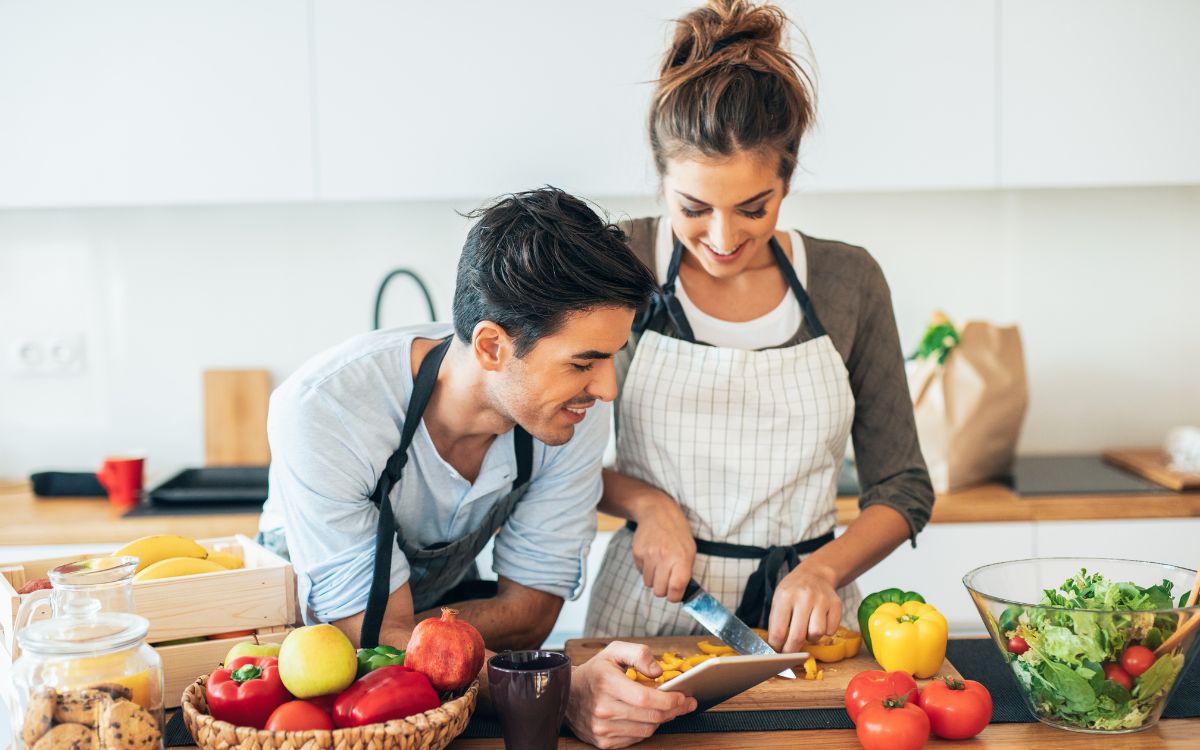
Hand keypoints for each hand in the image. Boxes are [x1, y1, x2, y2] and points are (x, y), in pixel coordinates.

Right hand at [566, 641, 696, 748]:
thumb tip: (658, 671)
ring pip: (646, 730)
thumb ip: (639, 654)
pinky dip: (646, 728)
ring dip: (661, 720)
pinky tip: (647, 717)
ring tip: (667, 709)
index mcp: (607, 683)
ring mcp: (602, 728)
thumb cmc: (594, 672)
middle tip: (684, 703)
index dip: (669, 700)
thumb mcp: (614, 652)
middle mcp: (603, 708)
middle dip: (674, 710)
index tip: (683, 696)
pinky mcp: (603, 741)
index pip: (645, 698)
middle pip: (650, 716)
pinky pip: (635, 739)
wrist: (567, 694)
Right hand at [631, 493, 695, 601]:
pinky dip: (646, 568)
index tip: (676, 594)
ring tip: (659, 564)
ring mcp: (649, 555)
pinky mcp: (637, 553)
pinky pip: (641, 572)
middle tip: (667, 579)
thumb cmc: (677, 534)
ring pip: (648, 584)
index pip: (676, 590)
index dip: (675, 596)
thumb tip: (681, 594)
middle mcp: (664, 558)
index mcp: (681, 559)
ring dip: (654, 578)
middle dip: (663, 589)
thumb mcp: (690, 550)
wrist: (657, 513)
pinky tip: (652, 556)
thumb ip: (686, 572)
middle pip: (659, 592)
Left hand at [767, 562, 841, 652]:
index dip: (777, 646)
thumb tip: (775, 647)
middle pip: (798, 636)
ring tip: (807, 630)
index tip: (777, 651)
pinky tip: (819, 622)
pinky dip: (825, 631)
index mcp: (785, 596)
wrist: (815, 574)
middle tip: (790, 654)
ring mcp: (822, 600)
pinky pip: (831, 630)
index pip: (778, 631)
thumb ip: (776, 622)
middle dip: (792, 651)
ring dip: (810, 638)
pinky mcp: (836, 605)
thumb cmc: (793, 590)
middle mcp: (804, 597)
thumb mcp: (778, 599)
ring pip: (816, 634)